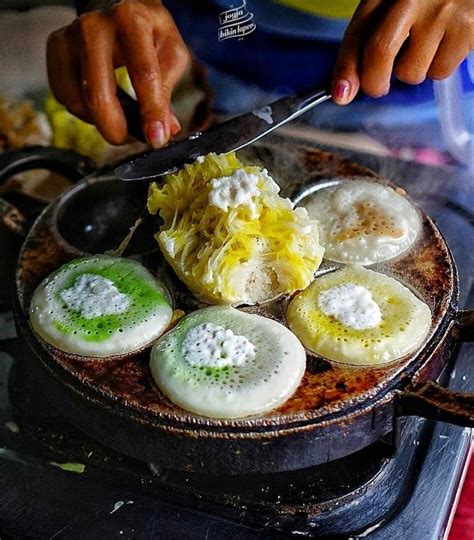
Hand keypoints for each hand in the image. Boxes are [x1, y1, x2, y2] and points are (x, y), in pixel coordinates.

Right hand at [47, 0, 189, 145]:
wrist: (117, 4)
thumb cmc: (148, 33)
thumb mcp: (171, 53)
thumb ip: (167, 92)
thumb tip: (164, 131)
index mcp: (132, 20)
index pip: (143, 75)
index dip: (151, 112)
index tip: (156, 139)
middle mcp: (94, 26)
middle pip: (98, 95)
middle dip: (117, 130)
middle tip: (132, 139)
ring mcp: (69, 37)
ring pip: (78, 102)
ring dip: (101, 123)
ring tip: (121, 120)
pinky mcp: (55, 49)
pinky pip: (65, 97)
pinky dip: (84, 113)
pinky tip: (101, 106)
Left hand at [332, 0, 473, 103]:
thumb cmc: (425, 0)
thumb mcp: (390, 9)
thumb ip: (363, 45)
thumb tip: (343, 93)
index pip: (358, 33)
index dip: (346, 68)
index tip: (340, 94)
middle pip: (380, 52)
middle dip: (375, 81)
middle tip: (380, 85)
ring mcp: (443, 10)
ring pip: (412, 72)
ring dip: (414, 69)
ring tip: (427, 44)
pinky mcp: (468, 28)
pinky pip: (441, 71)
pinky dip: (440, 65)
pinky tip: (446, 42)